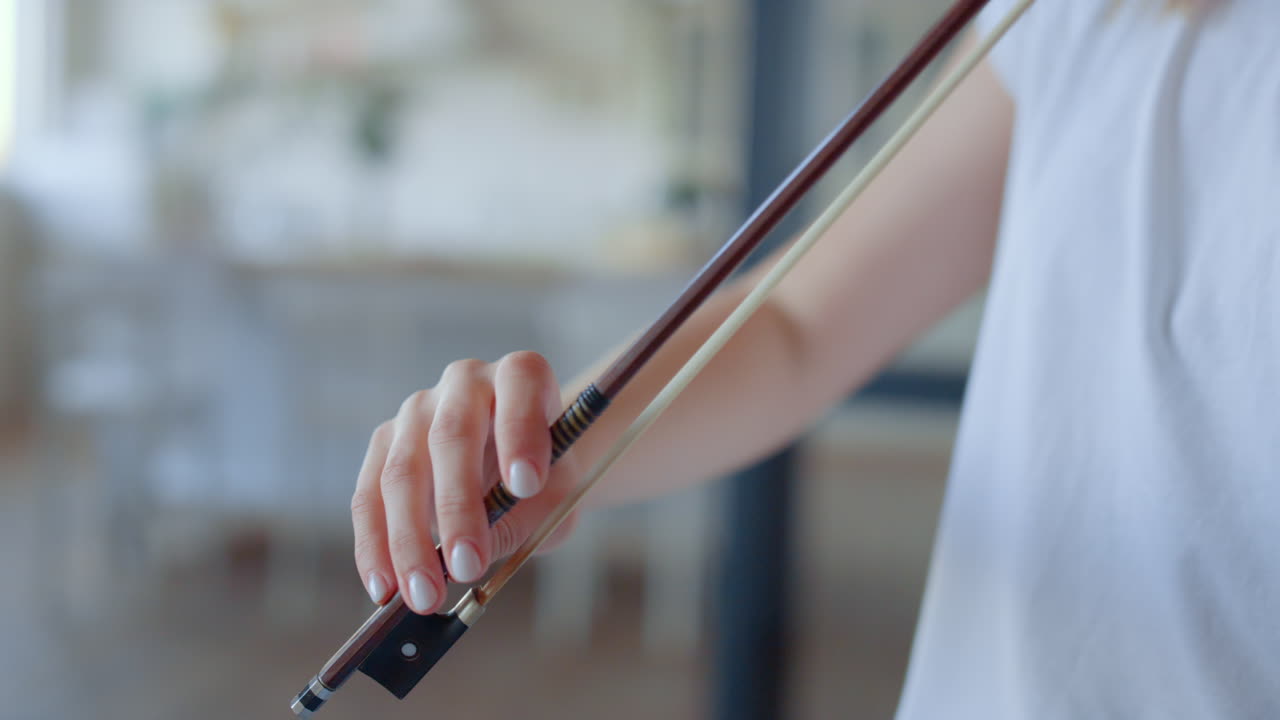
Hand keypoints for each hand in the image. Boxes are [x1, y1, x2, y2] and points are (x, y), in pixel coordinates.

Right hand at [350, 352, 582, 613]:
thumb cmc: (545, 478)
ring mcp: (416, 412)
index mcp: (521, 375)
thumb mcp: (554, 498)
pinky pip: (368, 498)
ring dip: (409, 541)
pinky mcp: (384, 446)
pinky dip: (374, 547)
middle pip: (451, 435)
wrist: (522, 468)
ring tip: (425, 596)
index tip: (526, 485)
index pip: (520, 386)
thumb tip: (464, 561)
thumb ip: (521, 520)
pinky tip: (383, 588)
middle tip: (469, 566)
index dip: (521, 432)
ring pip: (402, 472)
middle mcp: (464, 383)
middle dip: (457, 507)